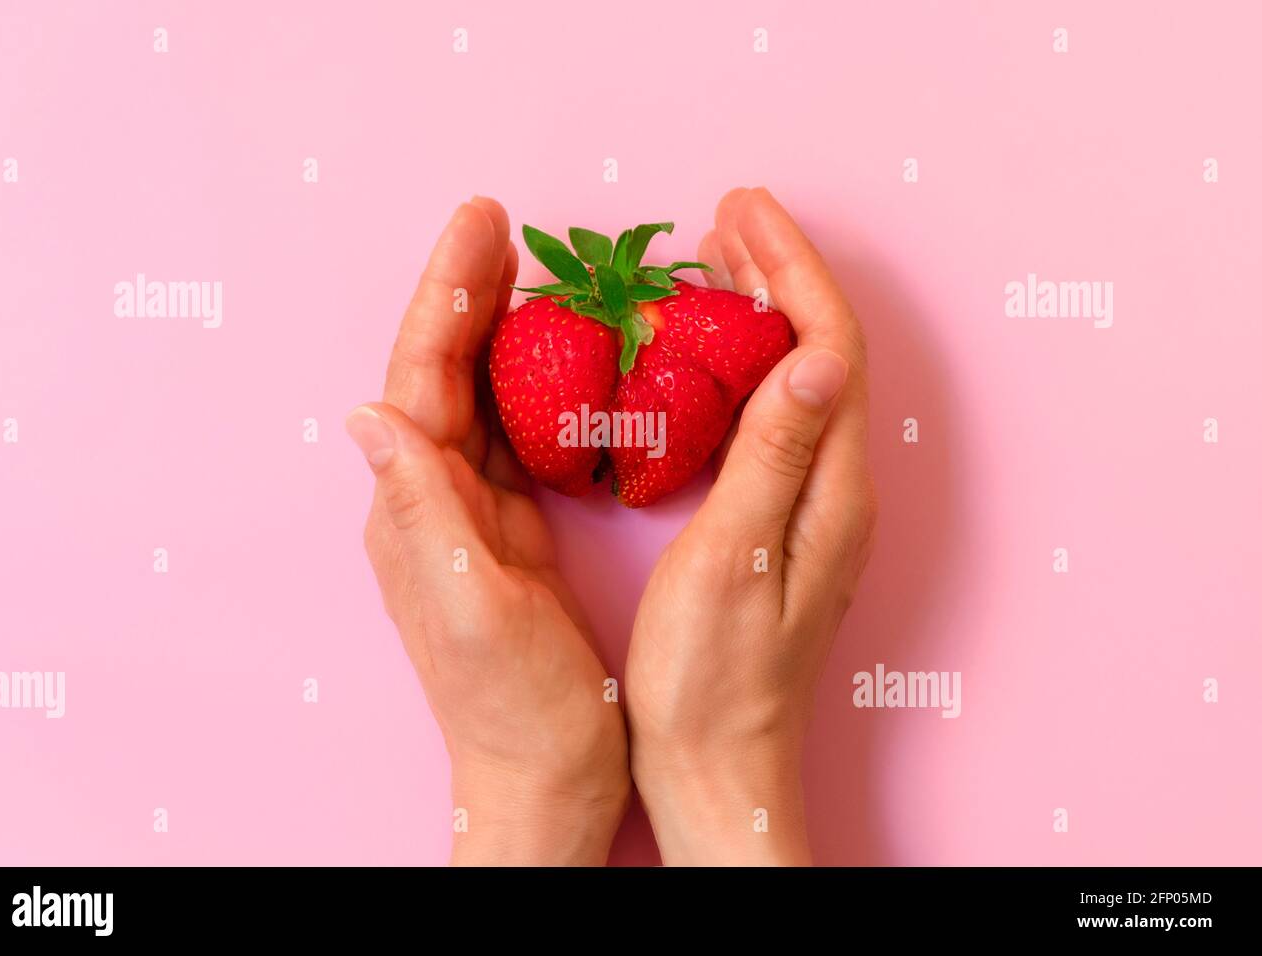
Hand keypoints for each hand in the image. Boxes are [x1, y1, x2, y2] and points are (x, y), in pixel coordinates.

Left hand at [346, 198, 629, 865]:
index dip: (447, 299)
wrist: (545, 777)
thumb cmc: (519, 708)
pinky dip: (527, 382)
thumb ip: (422, 513)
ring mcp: (466, 514)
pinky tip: (551, 354)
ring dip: (493, 327)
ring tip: (523, 263)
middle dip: (464, 293)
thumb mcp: (473, 608)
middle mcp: (428, 503)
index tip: (482, 227)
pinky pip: (508, 435)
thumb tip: (370, 418)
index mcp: (416, 513)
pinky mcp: (505, 529)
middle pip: (439, 373)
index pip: (421, 380)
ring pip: (475, 396)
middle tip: (499, 222)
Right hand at [625, 187, 876, 864]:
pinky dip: (747, 366)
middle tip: (728, 219)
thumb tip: (813, 356)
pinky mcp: (785, 523)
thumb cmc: (712, 678)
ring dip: (767, 314)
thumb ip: (774, 458)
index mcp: (830, 490)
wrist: (719, 764)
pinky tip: (711, 359)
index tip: (741, 212)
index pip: (827, 347)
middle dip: (783, 276)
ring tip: (719, 266)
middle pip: (823, 353)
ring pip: (801, 381)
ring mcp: (814, 507)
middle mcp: (836, 490)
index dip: (790, 271)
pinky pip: (778, 417)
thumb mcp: (732, 561)